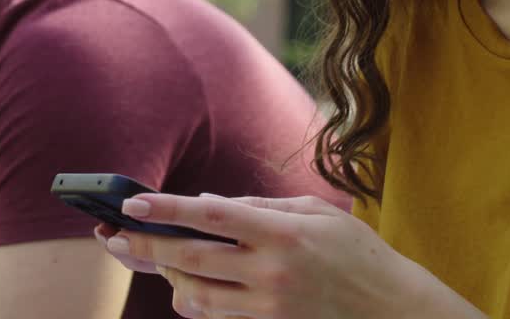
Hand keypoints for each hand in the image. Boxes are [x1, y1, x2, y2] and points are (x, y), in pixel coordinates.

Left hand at [99, 194, 484, 318]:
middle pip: (192, 258)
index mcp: (282, 232)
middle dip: (147, 245)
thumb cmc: (357, 252)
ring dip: (167, 276)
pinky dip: (194, 303)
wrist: (393, 309)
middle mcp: (271, 271)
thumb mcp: (315, 213)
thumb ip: (259, 207)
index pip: (211, 216)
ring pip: (198, 294)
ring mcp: (269, 305)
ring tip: (149, 258)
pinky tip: (182, 289)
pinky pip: (218, 318)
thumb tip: (207, 204)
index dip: (167, 208)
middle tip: (116, 235)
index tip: (133, 202)